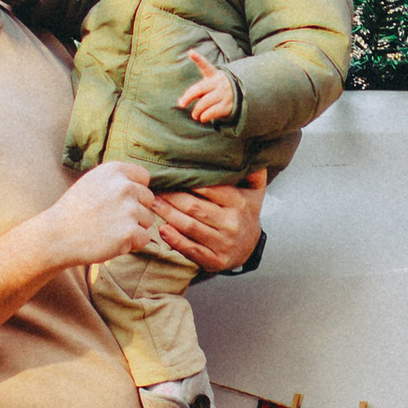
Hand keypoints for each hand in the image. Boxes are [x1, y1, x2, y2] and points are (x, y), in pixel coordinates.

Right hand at [46, 163, 161, 268]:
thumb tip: (144, 185)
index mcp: (115, 170)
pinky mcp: (129, 232)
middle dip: (136, 211)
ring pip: (147, 220)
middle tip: (111, 219)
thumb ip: (118, 179)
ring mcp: (128, 209)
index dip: (135, 192)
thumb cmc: (74, 210)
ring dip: (133, 228)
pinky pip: (144, 238)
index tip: (119, 201)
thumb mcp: (93, 181)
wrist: (57, 236)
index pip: (144, 178)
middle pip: (148, 199)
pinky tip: (112, 241)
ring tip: (109, 230)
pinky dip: (131, 244)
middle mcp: (124, 186)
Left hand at [153, 170, 267, 273]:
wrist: (251, 248)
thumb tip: (246, 146)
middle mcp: (232, 223)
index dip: (187, 182)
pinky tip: (162, 230)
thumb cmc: (246, 213)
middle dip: (171, 197)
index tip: (170, 175)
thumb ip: (253, 171)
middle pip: (194, 207)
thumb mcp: (255, 191)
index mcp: (240, 203)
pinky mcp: (215, 260)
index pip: (209, 189)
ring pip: (189, 226)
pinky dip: (175, 240)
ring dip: (167, 215)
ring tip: (152, 204)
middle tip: (154, 188)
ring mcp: (223, 243)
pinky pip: (191, 249)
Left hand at [181, 45, 240, 126]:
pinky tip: (202, 118)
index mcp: (214, 74)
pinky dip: (204, 117)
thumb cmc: (218, 88)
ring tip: (195, 115)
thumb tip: (182, 102)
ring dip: (196, 111)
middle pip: (199, 89)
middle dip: (188, 97)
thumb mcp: (211, 83)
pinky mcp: (227, 106)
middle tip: (181, 104)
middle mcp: (219, 82)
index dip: (198, 58)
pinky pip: (211, 112)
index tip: (191, 52)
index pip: (205, 65)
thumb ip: (198, 89)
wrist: (241, 95)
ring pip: (204, 103)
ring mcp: (224, 94)